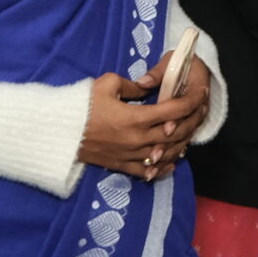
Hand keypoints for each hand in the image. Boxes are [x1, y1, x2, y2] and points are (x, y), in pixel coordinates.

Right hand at [79, 67, 206, 180]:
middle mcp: (138, 140)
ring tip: (190, 133)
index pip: (174, 111)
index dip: (191, 102)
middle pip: (175, 133)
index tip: (201, 95)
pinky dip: (164, 167)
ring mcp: (130, 156)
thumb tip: (147, 86)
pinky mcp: (121, 166)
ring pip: (167, 154)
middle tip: (200, 111)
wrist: (57, 133)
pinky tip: (172, 162)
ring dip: (182, 144)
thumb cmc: (80, 106)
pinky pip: (149, 171)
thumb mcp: (106, 85)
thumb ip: (132, 85)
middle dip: (192, 121)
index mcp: (136, 118)